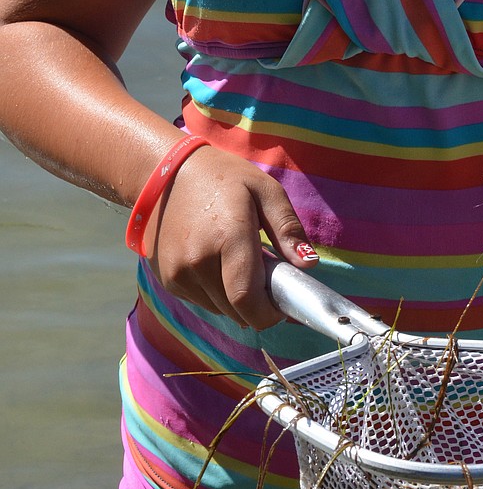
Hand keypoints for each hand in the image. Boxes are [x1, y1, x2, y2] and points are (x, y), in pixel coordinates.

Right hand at [144, 144, 316, 329]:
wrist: (168, 174)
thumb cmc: (223, 178)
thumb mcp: (264, 190)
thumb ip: (288, 228)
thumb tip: (309, 264)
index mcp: (227, 238)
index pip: (248, 300)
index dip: (269, 314)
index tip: (283, 306)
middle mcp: (197, 262)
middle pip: (237, 310)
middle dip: (258, 304)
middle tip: (267, 277)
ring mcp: (178, 274)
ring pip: (220, 309)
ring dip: (238, 300)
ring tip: (242, 265)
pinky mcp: (167, 280)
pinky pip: (202, 301)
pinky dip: (218, 294)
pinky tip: (219, 264)